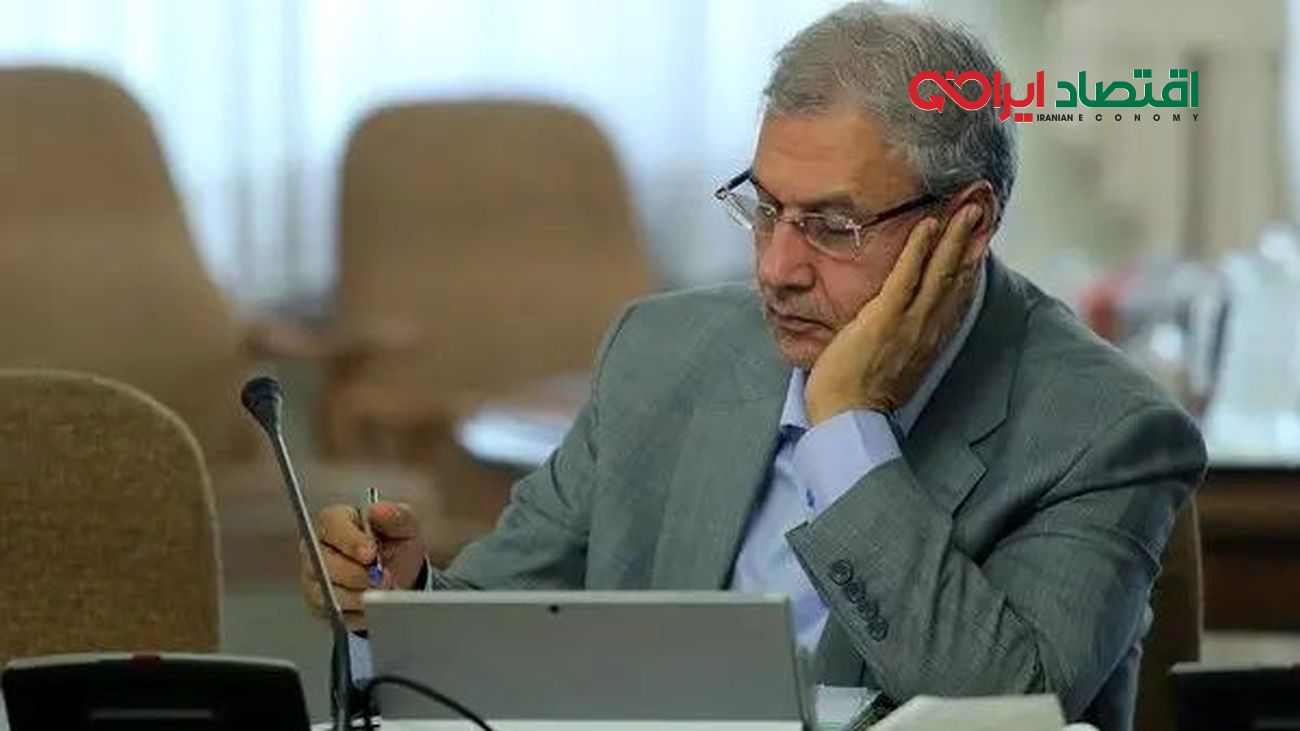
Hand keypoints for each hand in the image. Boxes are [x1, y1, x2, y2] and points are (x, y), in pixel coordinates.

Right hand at [300, 500, 427, 631]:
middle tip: (383, 578)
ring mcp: (314, 578)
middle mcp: (316, 548)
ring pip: (327, 592)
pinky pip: (333, 613)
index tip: (370, 554)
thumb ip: (395, 515)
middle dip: (358, 575)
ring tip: (382, 594)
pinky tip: (373, 607)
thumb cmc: (395, 543)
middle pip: (325, 563)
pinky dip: (357, 613)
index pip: (331, 526)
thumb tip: (378, 510)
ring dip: (359, 597)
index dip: (350, 541)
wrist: (401, 574)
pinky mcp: (319, 605)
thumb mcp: (404, 525)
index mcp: (334, 521)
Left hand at [804, 204, 984, 424]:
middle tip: (978, 210)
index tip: (979, 243)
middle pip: (956, 277)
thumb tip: (893, 330)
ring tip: (964, 208)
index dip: (969, 267)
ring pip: (939, 271)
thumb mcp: (893, 367)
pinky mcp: (886, 318)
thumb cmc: (859, 397)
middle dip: (968, 242)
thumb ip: (901, 344)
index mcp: (929, 341)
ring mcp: (910, 323)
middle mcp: (928, 329)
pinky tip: (928, 224)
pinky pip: (907, 275)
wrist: (848, 418)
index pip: (955, 296)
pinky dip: (919, 248)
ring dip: (954, 236)